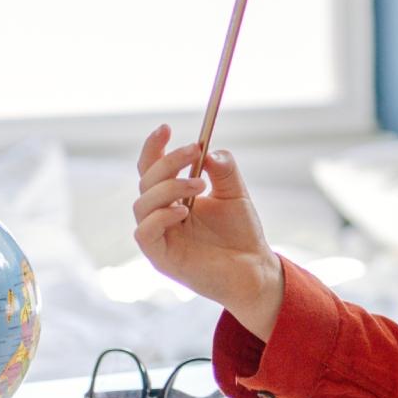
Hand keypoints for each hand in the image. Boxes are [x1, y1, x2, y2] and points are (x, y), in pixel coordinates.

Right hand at [132, 124, 282, 337]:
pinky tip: (183, 211)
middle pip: (146, 181)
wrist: (254, 268)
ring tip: (199, 185)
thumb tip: (209, 151)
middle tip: (195, 151)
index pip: (152, 168)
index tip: (166, 128)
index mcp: (173, 197)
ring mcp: (159, 236)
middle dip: (167, 161)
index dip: (153, 148)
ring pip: (142, 204)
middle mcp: (161, 214)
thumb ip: (223, 170)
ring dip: (169, 186)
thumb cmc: (241, 233)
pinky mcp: (161, 258)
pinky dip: (161, 216)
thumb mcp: (235, 193)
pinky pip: (145, 232)